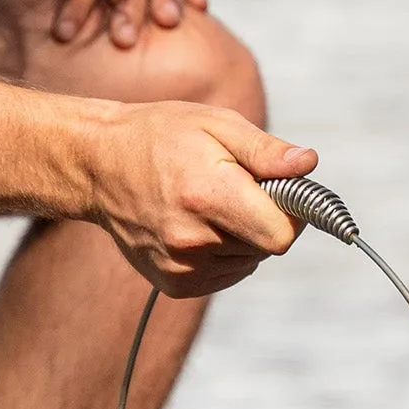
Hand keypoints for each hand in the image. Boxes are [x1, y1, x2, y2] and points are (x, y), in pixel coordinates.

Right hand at [83, 102, 319, 297]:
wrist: (99, 164)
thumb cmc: (161, 137)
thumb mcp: (216, 124)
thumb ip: (266, 151)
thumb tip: (308, 165)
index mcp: (206, 196)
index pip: (280, 235)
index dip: (292, 215)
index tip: (282, 192)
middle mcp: (192, 240)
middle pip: (266, 247)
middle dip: (264, 219)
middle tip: (236, 189)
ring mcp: (181, 268)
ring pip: (248, 262)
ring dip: (243, 236)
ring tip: (210, 204)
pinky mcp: (175, 284)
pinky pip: (225, 274)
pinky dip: (223, 253)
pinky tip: (198, 225)